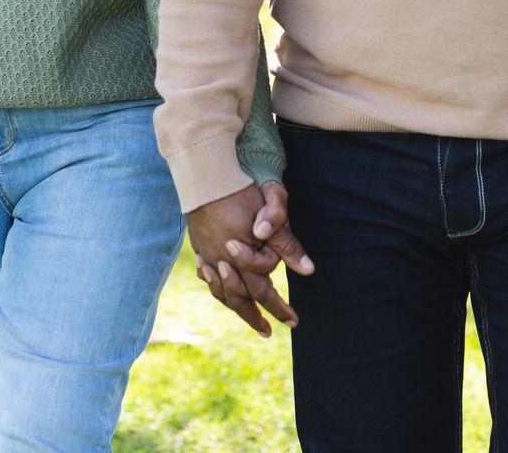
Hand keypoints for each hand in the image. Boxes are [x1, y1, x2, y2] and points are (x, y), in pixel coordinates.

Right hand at [187, 180, 313, 336]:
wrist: (203, 173)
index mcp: (244, 256)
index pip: (264, 290)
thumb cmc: (241, 190)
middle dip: (255, 318)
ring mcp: (208, 254)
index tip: (293, 322)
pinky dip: (216, 287)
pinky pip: (207, 277)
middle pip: (240, 298)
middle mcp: (224, 261)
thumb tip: (308, 270)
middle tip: (268, 333)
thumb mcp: (272, 212)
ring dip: (236, 307)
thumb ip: (287, 243)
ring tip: (248, 317)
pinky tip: (222, 290)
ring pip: (221, 290)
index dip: (279, 308)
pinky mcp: (199, 246)